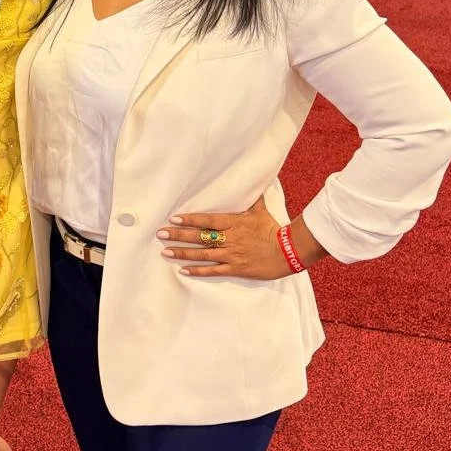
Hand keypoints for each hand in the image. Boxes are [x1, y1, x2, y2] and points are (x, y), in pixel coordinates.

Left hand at [157, 200, 302, 280]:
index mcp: (234, 222)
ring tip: (166, 251)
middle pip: (200, 237)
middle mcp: (230, 238)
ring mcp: (232, 254)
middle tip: (161, 234)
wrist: (289, 251)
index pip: (207, 220)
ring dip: (183, 253)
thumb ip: (252, 198)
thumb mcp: (261, 211)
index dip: (190, 220)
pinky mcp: (236, 268)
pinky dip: (198, 270)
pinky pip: (214, 270)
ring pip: (203, 254)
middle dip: (179, 235)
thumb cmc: (274, 229)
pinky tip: (183, 270)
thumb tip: (255, 179)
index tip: (174, 219)